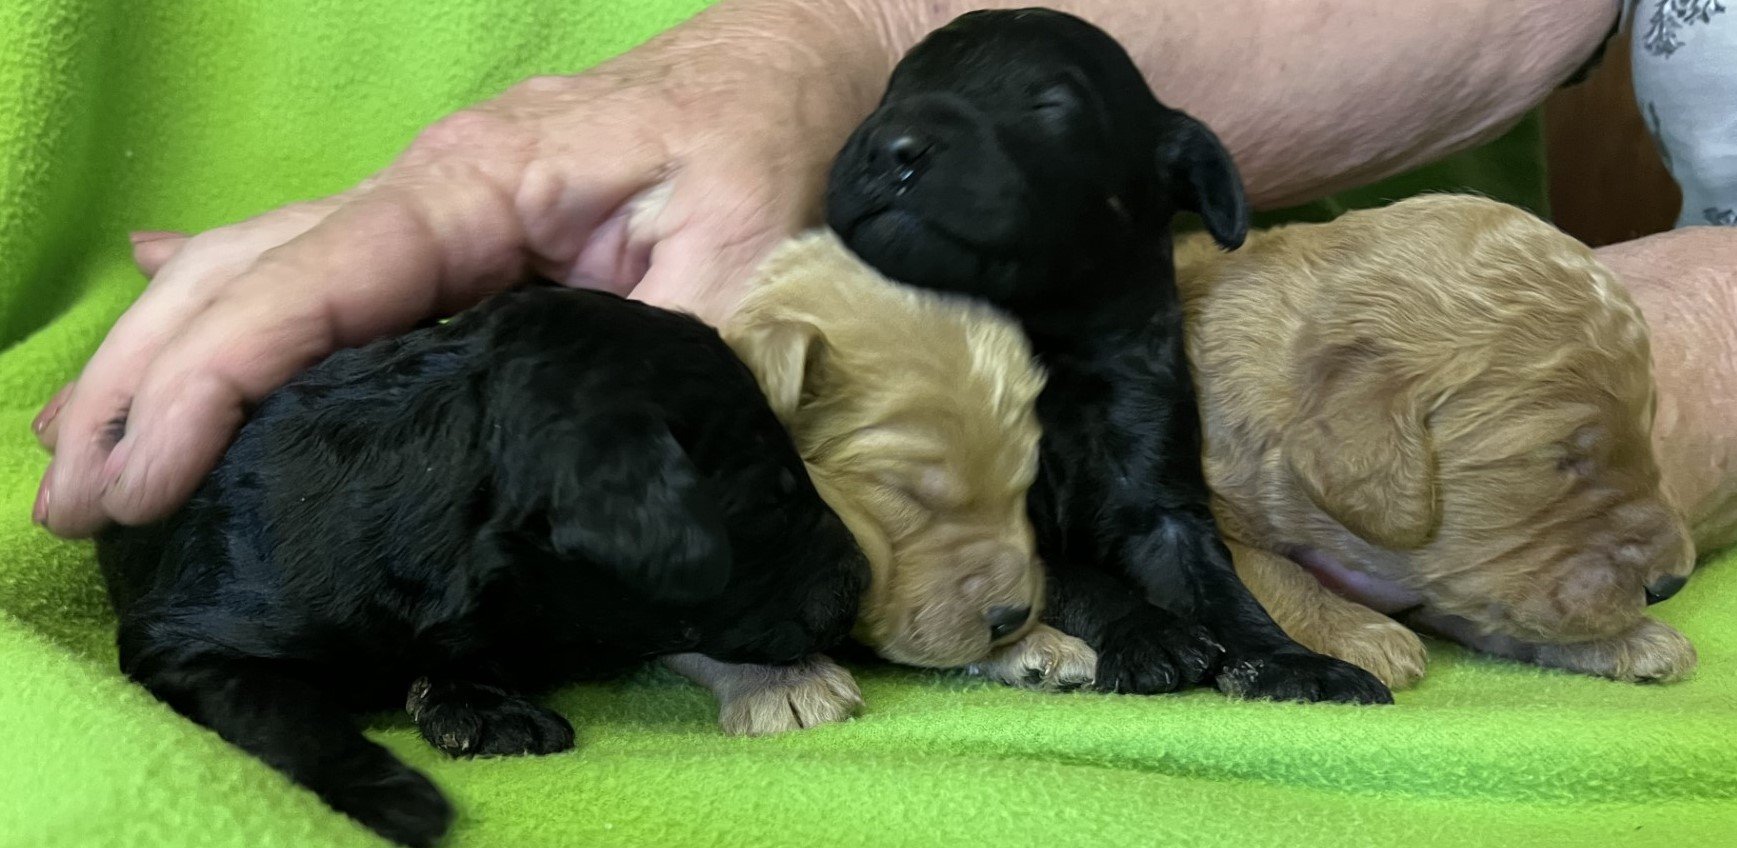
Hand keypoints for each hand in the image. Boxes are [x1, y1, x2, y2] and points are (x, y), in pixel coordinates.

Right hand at [32, 0, 895, 536]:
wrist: (798, 66)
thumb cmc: (769, 140)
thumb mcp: (740, 249)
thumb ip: (662, 346)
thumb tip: (596, 457)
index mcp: (475, 187)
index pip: (307, 287)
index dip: (209, 385)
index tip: (141, 480)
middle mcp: (429, 191)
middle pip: (246, 275)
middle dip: (145, 383)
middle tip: (72, 500)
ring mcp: (437, 210)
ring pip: (263, 271)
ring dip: (167, 358)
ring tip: (86, 453)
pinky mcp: (461, 234)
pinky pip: (321, 270)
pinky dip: (236, 311)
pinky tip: (174, 342)